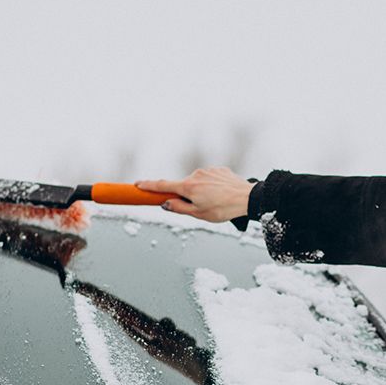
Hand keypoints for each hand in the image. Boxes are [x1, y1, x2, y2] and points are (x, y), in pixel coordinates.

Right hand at [134, 167, 254, 222]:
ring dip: (201, 192)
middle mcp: (195, 175)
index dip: (148, 185)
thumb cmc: (223, 209)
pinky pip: (209, 179)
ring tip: (216, 203)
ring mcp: (207, 170)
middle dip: (185, 196)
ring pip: (197, 183)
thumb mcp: (198, 214)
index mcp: (188, 187)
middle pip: (182, 186)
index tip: (137, 184)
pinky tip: (222, 195)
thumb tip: (165, 204)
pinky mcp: (218, 169)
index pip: (162, 185)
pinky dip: (211, 187)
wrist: (248, 198)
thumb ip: (179, 208)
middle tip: (200, 207)